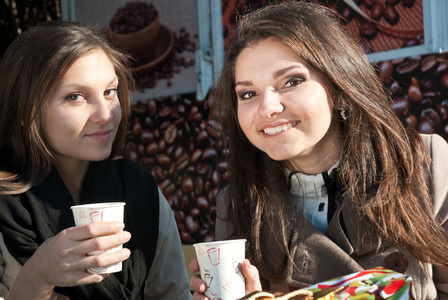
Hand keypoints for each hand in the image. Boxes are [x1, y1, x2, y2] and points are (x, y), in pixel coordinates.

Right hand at [8, 221, 130, 298]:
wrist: (38, 269)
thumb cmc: (58, 247)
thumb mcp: (65, 235)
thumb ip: (82, 232)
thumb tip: (109, 228)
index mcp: (66, 236)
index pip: (90, 229)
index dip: (107, 227)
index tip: (121, 225)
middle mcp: (67, 250)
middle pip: (96, 244)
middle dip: (116, 240)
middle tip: (127, 236)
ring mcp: (68, 266)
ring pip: (97, 261)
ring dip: (115, 257)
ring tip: (126, 252)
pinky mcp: (70, 279)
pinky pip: (91, 276)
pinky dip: (103, 273)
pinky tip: (112, 269)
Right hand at [189, 258, 261, 299]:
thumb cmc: (250, 291)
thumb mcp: (252, 281)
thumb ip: (251, 272)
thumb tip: (245, 262)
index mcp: (218, 272)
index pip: (203, 265)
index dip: (195, 263)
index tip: (195, 266)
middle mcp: (211, 283)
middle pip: (196, 278)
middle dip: (195, 281)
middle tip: (202, 285)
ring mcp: (209, 294)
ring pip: (196, 292)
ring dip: (197, 294)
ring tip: (205, 298)